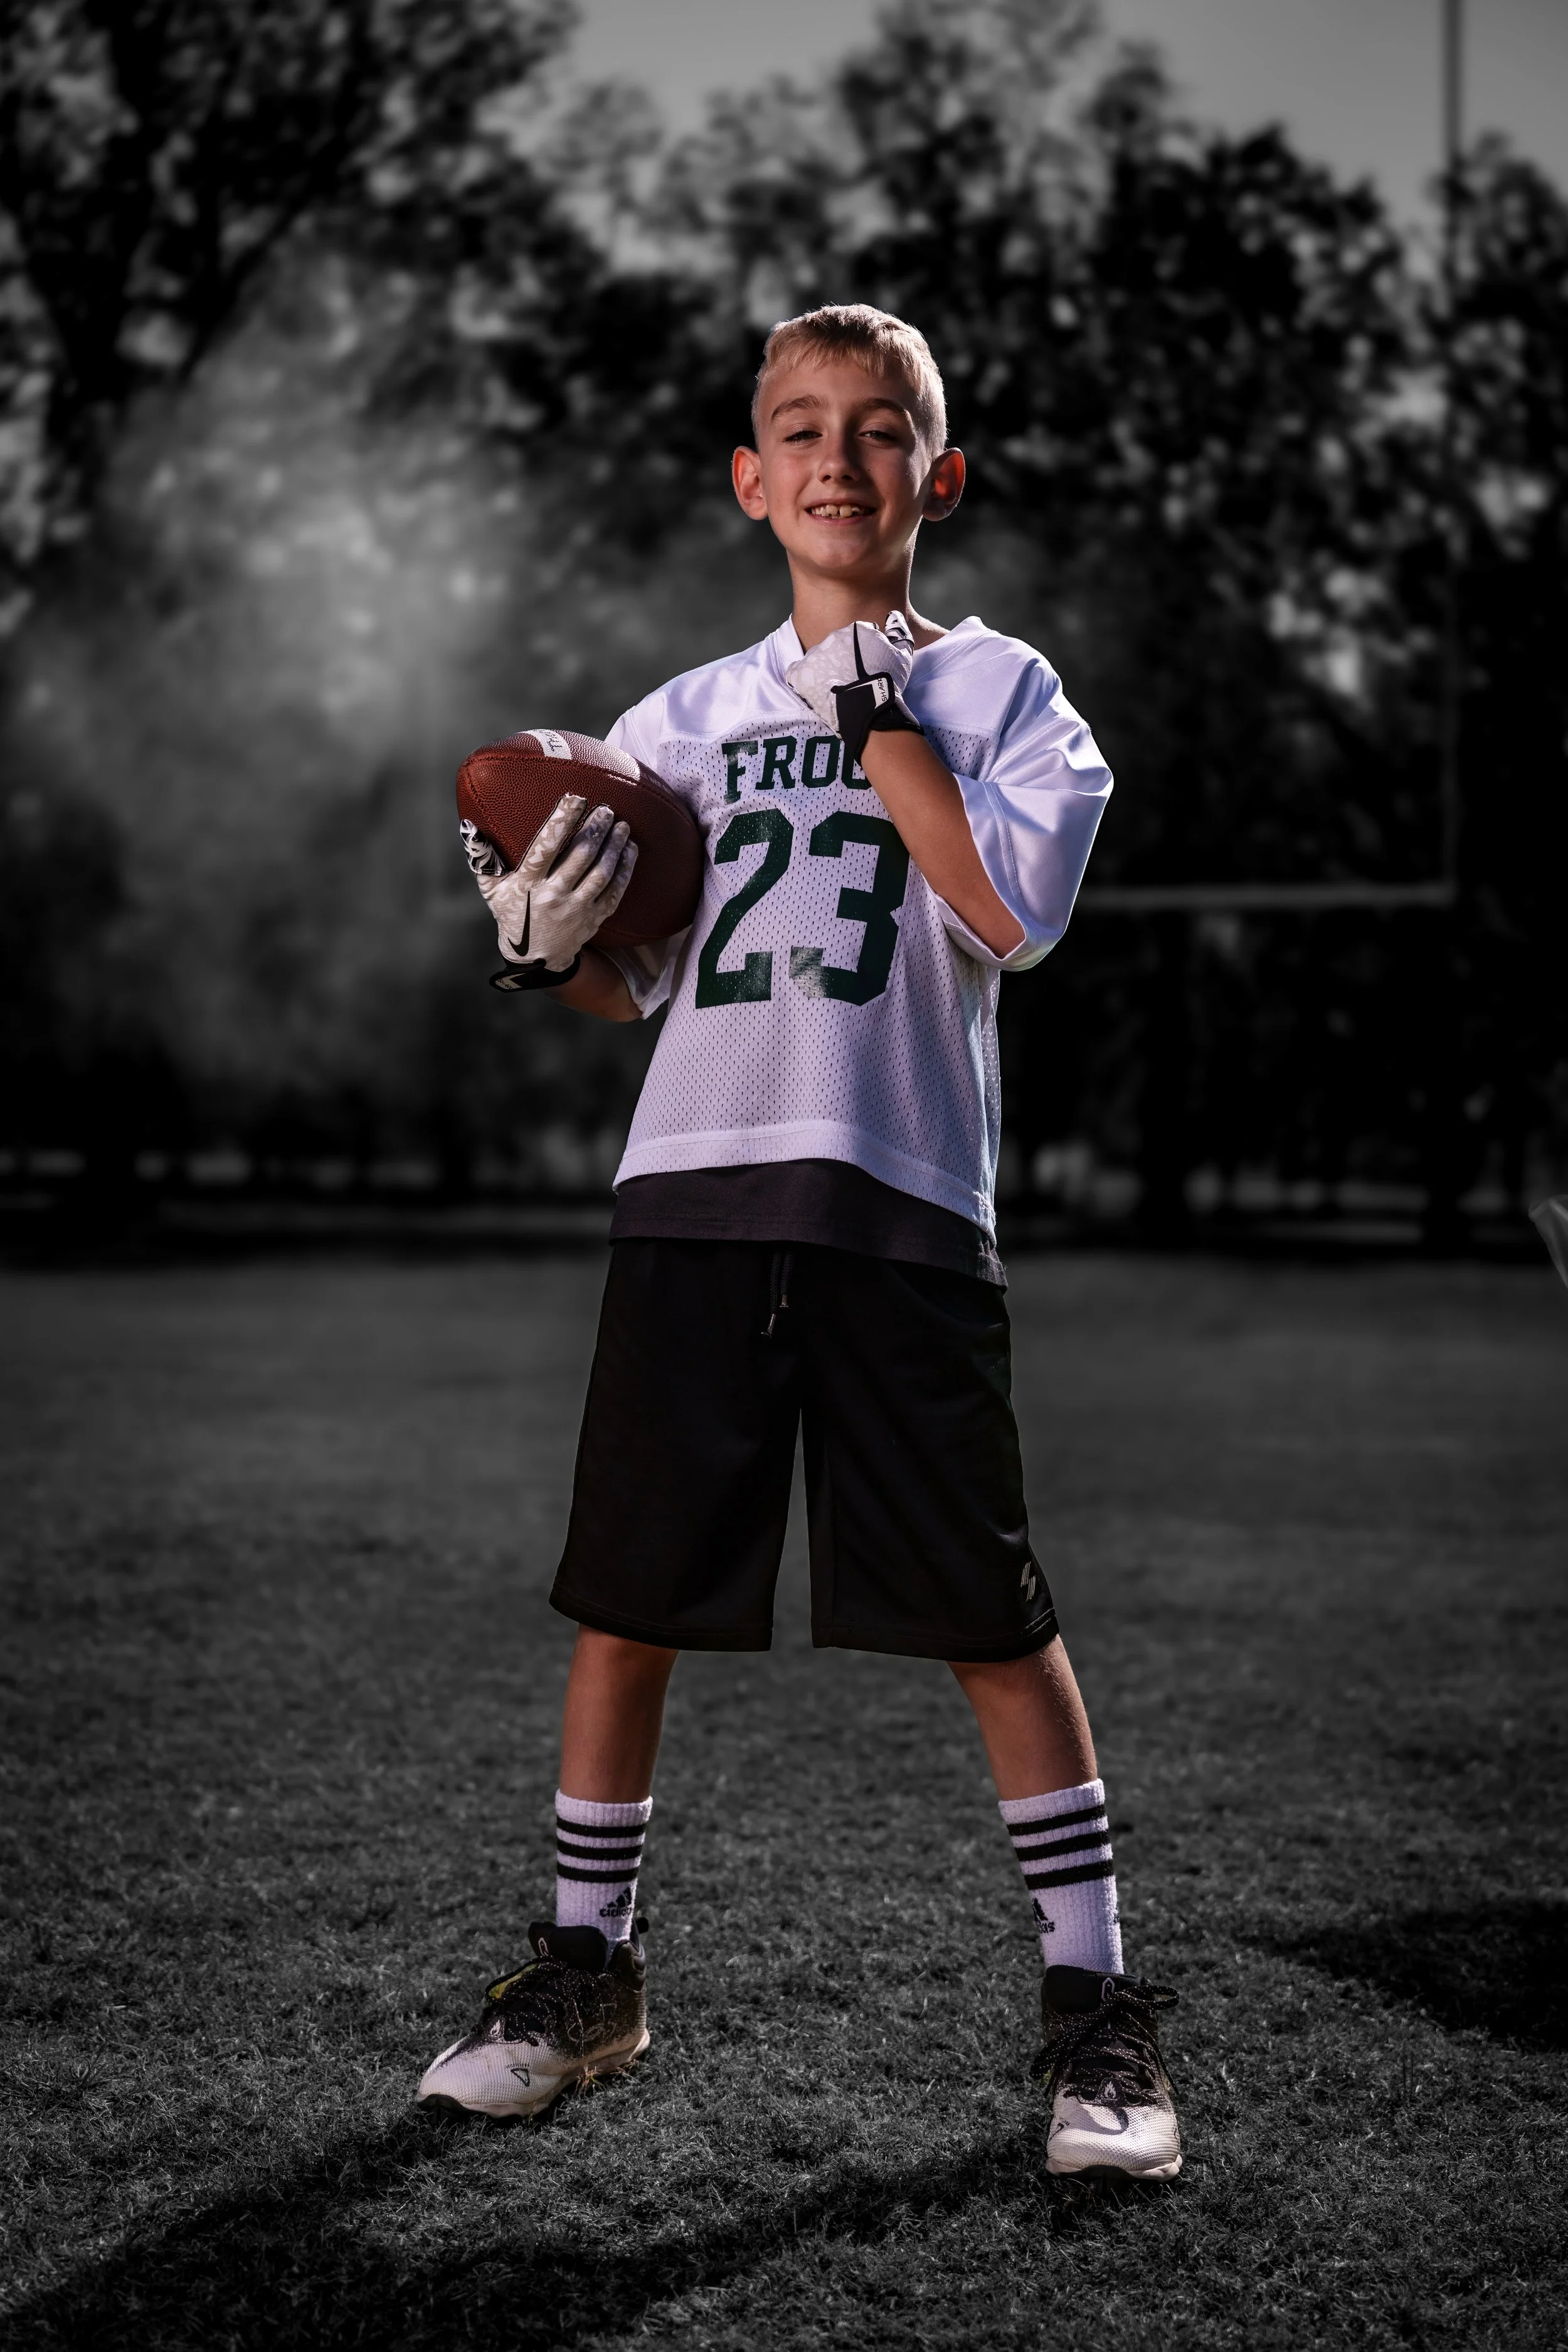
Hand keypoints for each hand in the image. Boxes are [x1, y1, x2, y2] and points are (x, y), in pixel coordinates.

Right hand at [460, 794, 636, 981]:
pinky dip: (625, 869)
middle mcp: (553, 895)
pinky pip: (615, 891)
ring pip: (601, 872)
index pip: (546, 845)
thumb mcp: (492, 890)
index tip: (576, 798)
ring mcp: (576, 909)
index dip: (563, 820)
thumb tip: (469, 826)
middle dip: (596, 828)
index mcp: (528, 883)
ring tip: (622, 824)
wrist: (534, 959)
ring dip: (614, 845)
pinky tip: (630, 849)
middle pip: (581, 855)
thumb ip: (482, 858)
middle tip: (606, 808)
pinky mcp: (594, 919)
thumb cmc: (512, 915)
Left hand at [785, 610, 922, 767]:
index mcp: (857, 630)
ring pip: (818, 659)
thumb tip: (893, 617)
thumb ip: (899, 633)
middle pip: (837, 646)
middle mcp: (834, 637)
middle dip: (843, 659)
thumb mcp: (902, 656)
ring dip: (824, 669)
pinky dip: (804, 679)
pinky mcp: (801, 673)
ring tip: (835, 688)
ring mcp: (816, 655)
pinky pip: (797, 672)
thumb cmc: (887, 683)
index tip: (867, 667)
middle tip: (851, 679)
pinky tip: (814, 690)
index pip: (858, 635)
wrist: (868, 708)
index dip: (864, 652)